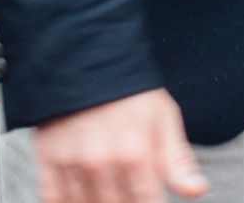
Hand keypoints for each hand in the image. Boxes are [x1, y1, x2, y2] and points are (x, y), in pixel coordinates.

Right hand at [34, 88, 208, 202]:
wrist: (83, 55)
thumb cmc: (129, 90)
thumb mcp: (163, 117)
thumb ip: (178, 160)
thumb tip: (197, 190)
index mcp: (135, 153)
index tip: (148, 198)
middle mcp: (101, 162)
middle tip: (127, 189)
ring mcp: (70, 161)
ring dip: (96, 202)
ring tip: (107, 189)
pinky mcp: (46, 157)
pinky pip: (53, 198)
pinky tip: (79, 196)